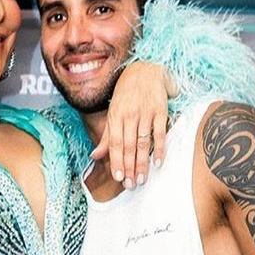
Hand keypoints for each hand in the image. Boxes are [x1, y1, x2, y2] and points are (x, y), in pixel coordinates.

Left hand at [91, 61, 177, 188]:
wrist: (145, 69)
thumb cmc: (126, 95)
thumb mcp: (112, 113)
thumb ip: (106, 137)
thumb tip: (95, 156)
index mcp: (115, 117)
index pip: (114, 143)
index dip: (116, 161)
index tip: (119, 178)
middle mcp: (129, 115)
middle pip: (128, 146)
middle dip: (129, 167)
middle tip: (131, 185)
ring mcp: (145, 113)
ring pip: (143, 142)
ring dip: (142, 162)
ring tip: (142, 179)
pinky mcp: (160, 110)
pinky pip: (160, 132)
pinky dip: (160, 148)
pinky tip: (158, 162)